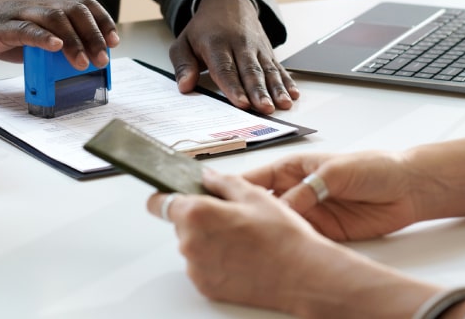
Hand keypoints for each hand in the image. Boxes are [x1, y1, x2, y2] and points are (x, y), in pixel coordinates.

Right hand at [0, 0, 118, 68]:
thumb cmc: (0, 28)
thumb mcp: (33, 36)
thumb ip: (53, 45)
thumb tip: (79, 64)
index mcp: (49, 6)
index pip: (83, 6)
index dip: (102, 21)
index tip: (114, 41)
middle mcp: (39, 6)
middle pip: (74, 12)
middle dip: (92, 35)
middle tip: (101, 59)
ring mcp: (21, 14)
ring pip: (54, 19)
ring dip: (73, 41)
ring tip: (83, 61)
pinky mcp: (2, 27)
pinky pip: (26, 29)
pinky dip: (43, 38)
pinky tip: (55, 47)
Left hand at [146, 170, 433, 317]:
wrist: (305, 275)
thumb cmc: (283, 236)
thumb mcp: (254, 195)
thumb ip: (222, 182)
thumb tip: (207, 177)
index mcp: (196, 214)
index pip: (159, 202)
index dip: (167, 196)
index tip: (175, 196)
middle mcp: (189, 243)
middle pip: (180, 224)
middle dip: (199, 218)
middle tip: (232, 217)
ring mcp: (197, 268)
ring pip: (193, 246)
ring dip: (208, 240)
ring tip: (243, 239)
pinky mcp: (207, 287)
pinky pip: (203, 266)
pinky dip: (216, 261)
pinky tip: (242, 257)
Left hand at [168, 0, 298, 112]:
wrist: (228, 2)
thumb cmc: (204, 28)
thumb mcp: (183, 42)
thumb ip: (183, 65)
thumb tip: (185, 86)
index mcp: (216, 44)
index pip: (225, 68)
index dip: (234, 87)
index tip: (241, 103)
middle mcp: (239, 44)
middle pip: (250, 71)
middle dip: (259, 91)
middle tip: (265, 109)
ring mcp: (256, 47)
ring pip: (268, 70)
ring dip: (277, 88)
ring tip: (283, 104)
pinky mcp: (268, 51)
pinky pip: (278, 66)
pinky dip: (287, 80)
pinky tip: (293, 93)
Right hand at [243, 151, 421, 240]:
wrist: (407, 189)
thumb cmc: (373, 167)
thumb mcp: (334, 172)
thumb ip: (307, 190)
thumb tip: (285, 207)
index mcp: (294, 169)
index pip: (257, 178)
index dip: (236, 186)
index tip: (220, 197)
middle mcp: (297, 190)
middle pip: (263, 204)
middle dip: (247, 213)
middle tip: (232, 224)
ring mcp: (309, 212)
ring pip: (279, 224)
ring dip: (268, 231)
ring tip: (253, 239)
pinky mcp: (324, 232)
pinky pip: (301, 238)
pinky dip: (291, 243)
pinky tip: (281, 249)